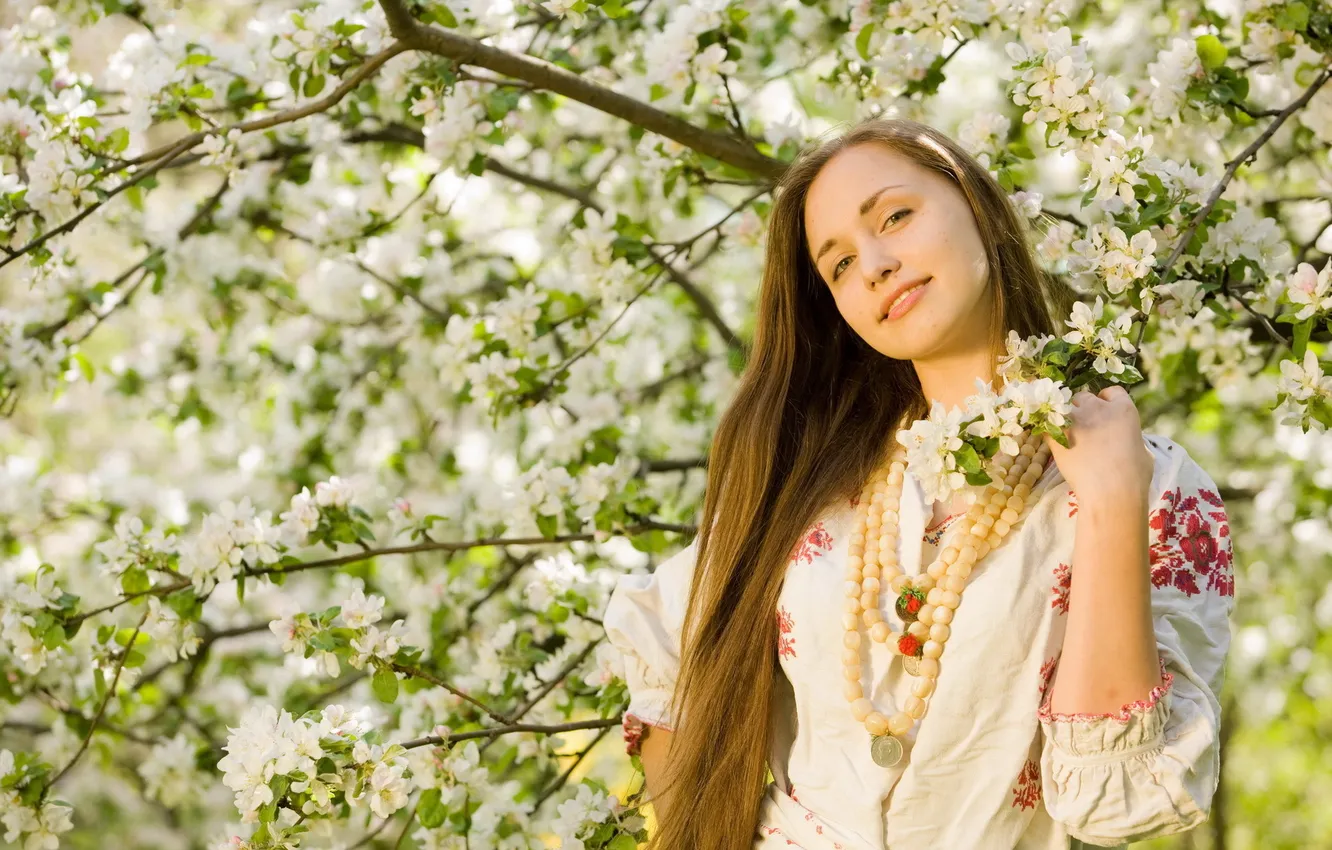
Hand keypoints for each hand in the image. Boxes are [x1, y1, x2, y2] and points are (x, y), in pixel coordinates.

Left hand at [1041, 386, 1153, 502]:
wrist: (1111, 492)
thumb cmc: (1133, 477)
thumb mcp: (1142, 449)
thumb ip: (1129, 435)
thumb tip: (1124, 438)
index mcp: (1123, 409)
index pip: (1112, 392)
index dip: (1107, 402)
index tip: (1105, 414)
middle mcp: (1097, 408)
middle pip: (1084, 397)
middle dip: (1084, 409)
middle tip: (1086, 429)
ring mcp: (1073, 419)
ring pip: (1063, 408)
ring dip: (1066, 418)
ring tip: (1070, 437)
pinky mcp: (1055, 433)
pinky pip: (1047, 424)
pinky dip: (1049, 431)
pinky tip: (1056, 443)